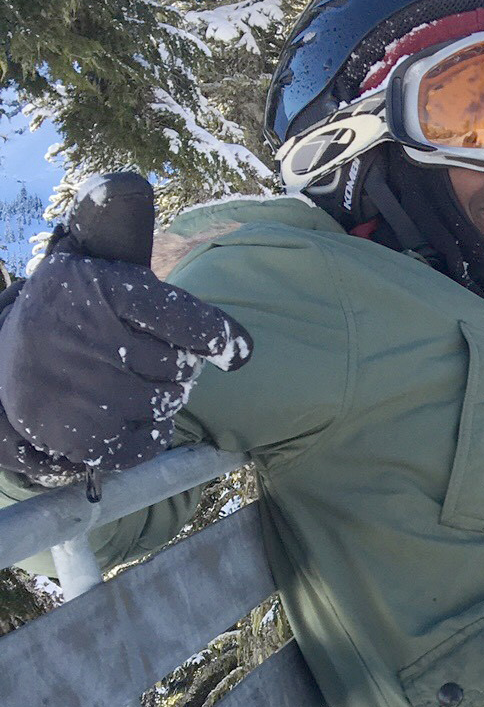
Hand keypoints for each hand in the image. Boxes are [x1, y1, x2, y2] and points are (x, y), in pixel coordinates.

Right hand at [0, 250, 251, 481]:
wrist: (3, 356)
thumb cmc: (72, 311)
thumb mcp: (98, 270)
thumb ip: (141, 263)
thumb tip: (183, 266)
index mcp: (103, 288)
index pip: (181, 317)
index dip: (217, 335)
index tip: (238, 351)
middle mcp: (91, 337)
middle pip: (179, 364)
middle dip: (180, 364)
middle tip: (153, 359)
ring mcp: (84, 388)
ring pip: (165, 402)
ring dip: (164, 397)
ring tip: (133, 382)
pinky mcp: (78, 433)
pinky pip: (145, 443)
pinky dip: (151, 433)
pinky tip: (133, 415)